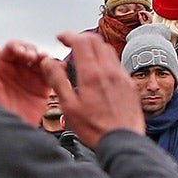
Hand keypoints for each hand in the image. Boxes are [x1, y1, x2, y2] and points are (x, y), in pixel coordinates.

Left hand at [0, 41, 56, 128]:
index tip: (22, 53)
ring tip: (45, 61)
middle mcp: (18, 69)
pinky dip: (55, 70)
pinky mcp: (43, 88)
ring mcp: (31, 77)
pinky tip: (55, 69)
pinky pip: (51, 75)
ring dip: (44, 58)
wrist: (8, 133)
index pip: (12, 48)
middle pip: (28, 51)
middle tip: (33, 57)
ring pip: (41, 61)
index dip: (18, 47)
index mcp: (2, 66)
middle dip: (32, 51)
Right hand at [48, 31, 147, 148]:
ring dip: (94, 48)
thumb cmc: (95, 129)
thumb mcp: (69, 107)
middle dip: (81, 38)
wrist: (123, 141)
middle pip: (96, 41)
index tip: (61, 38)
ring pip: (108, 50)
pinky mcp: (129, 84)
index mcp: (92, 74)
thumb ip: (58, 81)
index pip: (81, 41)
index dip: (69, 35)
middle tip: (71, 43)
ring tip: (84, 56)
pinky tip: (99, 72)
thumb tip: (48, 62)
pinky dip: (105, 60)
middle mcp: (109, 71)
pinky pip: (117, 63)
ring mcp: (122, 76)